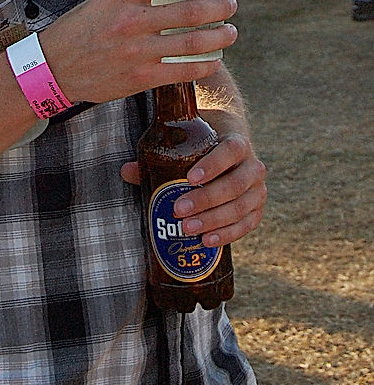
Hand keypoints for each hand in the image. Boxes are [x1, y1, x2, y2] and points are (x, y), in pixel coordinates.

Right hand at [39, 0, 237, 104]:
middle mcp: (132, 20)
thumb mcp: (103, 0)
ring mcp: (138, 51)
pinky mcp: (140, 77)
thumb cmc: (80, 30)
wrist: (54, 67)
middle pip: (190, 12)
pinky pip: (182, 71)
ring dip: (219, 37)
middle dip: (218, 8)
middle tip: (230, 5)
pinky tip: (214, 60)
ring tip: (230, 32)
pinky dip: (204, 65)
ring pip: (192, 43)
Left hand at [121, 132, 266, 246]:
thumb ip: (158, 157)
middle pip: (234, 184)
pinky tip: (207, 241)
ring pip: (241, 207)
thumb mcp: (187, 144)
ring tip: (188, 228)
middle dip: (205, 200)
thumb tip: (126, 171)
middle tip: (178, 210)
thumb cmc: (203, 147)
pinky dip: (227, 234)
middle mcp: (253, 166)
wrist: (230, 148)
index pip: (230, 151)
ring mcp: (258, 190)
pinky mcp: (257, 210)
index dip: (212, 165)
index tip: (189, 178)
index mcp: (237, 143)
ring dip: (214, 220)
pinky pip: (247, 225)